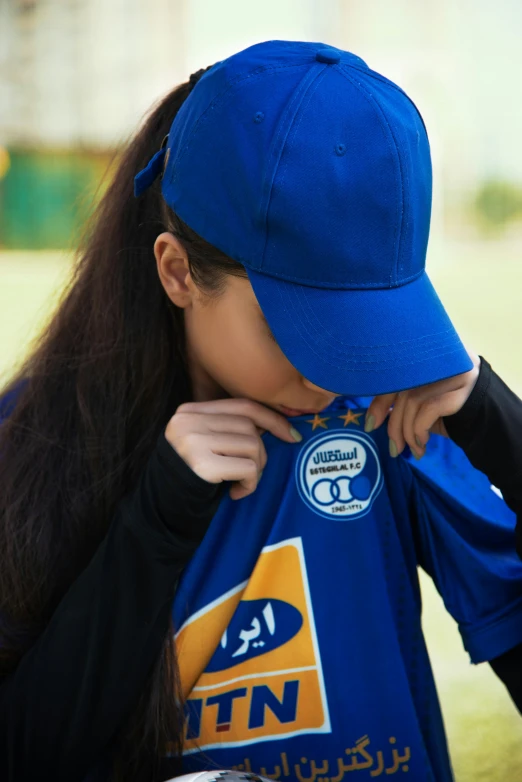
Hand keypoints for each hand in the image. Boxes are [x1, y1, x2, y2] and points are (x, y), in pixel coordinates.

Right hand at [165, 398, 301, 499]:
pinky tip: (235, 493)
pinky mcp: (202, 465)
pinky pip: (248, 468)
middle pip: (249, 427)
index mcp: (189, 411)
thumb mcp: (206, 443)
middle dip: (260, 453)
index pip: (241, 406)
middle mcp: (189, 421)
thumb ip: (229, 428)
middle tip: (250, 474)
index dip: (272, 419)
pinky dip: (250, 484)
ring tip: (239, 483)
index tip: (292, 435)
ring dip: (255, 470)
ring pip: (252, 446)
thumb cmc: (193, 476)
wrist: (162, 509)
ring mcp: (193, 441)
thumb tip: (279, 425)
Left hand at [365, 349, 480, 458]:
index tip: (371, 424)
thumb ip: (402, 403)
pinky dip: (419, 430)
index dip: (379, 401)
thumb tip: (373, 420)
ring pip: (413, 401)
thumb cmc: (449, 413)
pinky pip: (429, 410)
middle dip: (393, 424)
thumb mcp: (423, 406)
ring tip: (413, 449)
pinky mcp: (462, 390)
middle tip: (393, 448)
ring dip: (407, 432)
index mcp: (425, 361)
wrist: (488, 424)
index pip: (395, 377)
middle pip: (403, 390)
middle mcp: (440, 361)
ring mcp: (453, 373)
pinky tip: (423, 444)